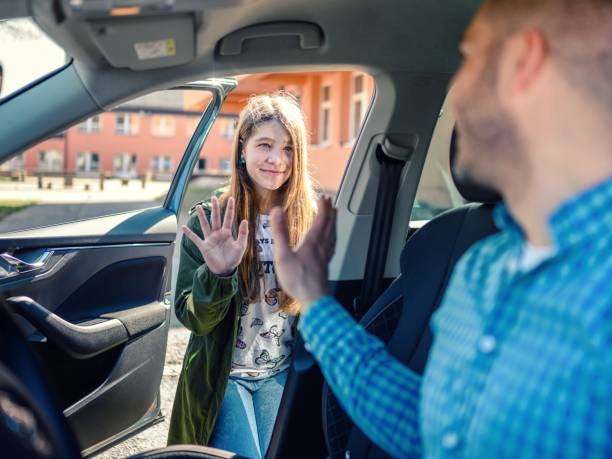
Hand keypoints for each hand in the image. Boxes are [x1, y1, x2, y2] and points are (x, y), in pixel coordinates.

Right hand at [182, 196, 248, 275]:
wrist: (225, 270)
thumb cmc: (234, 258)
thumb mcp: (241, 246)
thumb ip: (243, 234)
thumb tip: (244, 220)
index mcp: (227, 233)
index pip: (228, 218)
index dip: (230, 208)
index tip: (231, 198)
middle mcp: (217, 234)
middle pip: (216, 218)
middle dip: (215, 208)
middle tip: (214, 197)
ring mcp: (210, 239)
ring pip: (205, 225)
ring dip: (201, 216)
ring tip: (198, 206)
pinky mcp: (204, 246)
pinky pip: (195, 239)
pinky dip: (189, 234)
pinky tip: (184, 227)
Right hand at [270, 196, 336, 311]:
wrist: (314, 299)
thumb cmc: (298, 279)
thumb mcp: (283, 255)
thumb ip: (280, 233)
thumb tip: (277, 211)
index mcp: (312, 242)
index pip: (320, 221)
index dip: (323, 208)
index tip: (324, 198)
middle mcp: (321, 248)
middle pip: (329, 227)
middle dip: (330, 213)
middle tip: (331, 203)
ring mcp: (325, 258)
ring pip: (332, 237)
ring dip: (333, 225)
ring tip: (334, 218)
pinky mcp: (325, 266)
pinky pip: (331, 248)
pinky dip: (332, 240)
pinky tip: (330, 243)